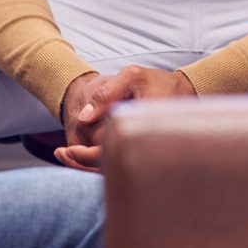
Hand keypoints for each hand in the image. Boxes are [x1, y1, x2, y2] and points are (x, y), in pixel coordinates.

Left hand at [57, 66, 196, 172]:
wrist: (187, 92)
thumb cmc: (158, 82)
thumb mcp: (132, 77)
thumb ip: (106, 94)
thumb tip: (82, 118)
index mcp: (140, 129)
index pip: (109, 153)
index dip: (85, 156)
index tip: (68, 150)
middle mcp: (145, 147)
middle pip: (110, 169)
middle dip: (82, 165)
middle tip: (60, 154)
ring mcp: (146, 155)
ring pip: (115, 171)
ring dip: (89, 166)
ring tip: (66, 156)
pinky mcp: (145, 156)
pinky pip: (120, 165)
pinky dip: (100, 163)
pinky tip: (83, 155)